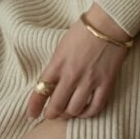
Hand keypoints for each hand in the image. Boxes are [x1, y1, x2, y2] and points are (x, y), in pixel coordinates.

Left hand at [25, 6, 130, 120]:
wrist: (108, 23)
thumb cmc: (83, 31)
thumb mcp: (62, 47)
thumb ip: (56, 67)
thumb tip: (51, 85)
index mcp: (58, 63)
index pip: (40, 91)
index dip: (33, 107)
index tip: (31, 115)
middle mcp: (72, 74)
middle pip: (56, 106)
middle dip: (51, 114)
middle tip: (51, 114)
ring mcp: (89, 80)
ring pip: (74, 110)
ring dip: (69, 114)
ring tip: (68, 112)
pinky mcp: (106, 83)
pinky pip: (95, 108)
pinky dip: (87, 114)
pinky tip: (84, 111)